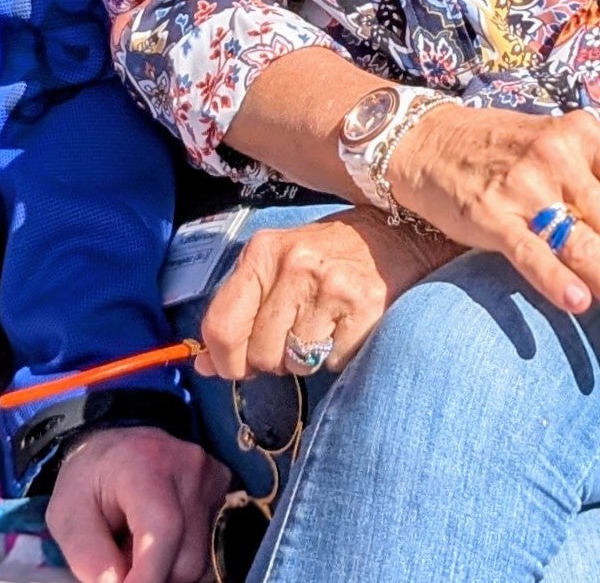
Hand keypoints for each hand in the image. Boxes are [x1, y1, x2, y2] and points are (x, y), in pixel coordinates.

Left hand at [46, 424, 229, 582]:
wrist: (117, 448)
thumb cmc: (90, 480)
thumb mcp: (67, 514)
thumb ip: (87, 553)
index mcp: (146, 463)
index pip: (162, 530)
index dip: (146, 579)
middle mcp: (190, 466)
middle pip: (186, 558)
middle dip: (152, 578)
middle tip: (122, 563)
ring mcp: (213, 479)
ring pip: (201, 563)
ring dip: (167, 572)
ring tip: (138, 551)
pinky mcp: (224, 493)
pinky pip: (208, 552)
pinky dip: (180, 562)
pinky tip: (160, 546)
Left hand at [196, 209, 454, 380]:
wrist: (396, 233)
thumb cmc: (328, 256)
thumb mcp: (276, 267)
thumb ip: (239, 310)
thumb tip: (203, 365)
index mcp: (263, 251)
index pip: (221, 325)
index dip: (224, 360)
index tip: (237, 367)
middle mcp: (294, 263)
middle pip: (258, 353)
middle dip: (273, 359)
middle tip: (296, 332)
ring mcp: (331, 284)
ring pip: (295, 363)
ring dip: (308, 358)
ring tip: (325, 323)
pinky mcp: (365, 307)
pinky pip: (333, 363)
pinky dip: (339, 355)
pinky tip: (348, 324)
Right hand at [388, 103, 599, 339]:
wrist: (430, 141)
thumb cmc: (510, 148)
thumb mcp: (570, 146)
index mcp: (585, 136)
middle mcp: (559, 155)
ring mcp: (523, 184)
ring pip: (580, 243)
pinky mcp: (489, 213)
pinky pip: (529, 251)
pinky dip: (556, 279)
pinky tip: (580, 306)